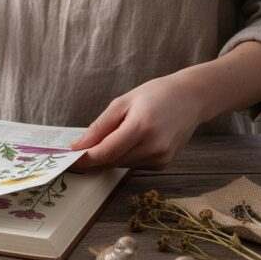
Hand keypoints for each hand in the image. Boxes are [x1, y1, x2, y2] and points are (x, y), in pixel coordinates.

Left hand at [71, 74, 206, 169]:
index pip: (105, 152)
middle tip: (77, 151)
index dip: (84, 158)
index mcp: (141, 127)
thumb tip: (78, 146)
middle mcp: (153, 147)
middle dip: (92, 158)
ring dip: (108, 157)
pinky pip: (133, 165)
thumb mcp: (122, 103)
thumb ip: (99, 127)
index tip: (68, 158)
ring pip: (121, 165)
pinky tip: (128, 142)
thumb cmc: (155, 95)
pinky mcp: (163, 164)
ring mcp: (161, 158)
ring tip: (105, 140)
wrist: (192, 98)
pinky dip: (123, 157)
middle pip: (111, 161)